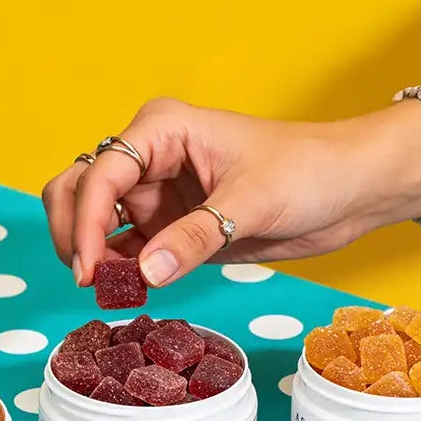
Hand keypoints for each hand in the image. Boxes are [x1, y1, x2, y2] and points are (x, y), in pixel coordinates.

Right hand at [42, 98, 420, 288]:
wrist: (349, 190)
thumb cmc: (310, 171)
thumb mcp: (253, 204)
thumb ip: (196, 238)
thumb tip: (144, 273)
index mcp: (164, 128)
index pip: (100, 171)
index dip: (84, 220)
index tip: (90, 267)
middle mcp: (150, 157)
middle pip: (75, 188)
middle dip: (71, 232)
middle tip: (87, 279)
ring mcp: (155, 193)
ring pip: (90, 220)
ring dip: (88, 254)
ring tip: (109, 290)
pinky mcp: (167, 228)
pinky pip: (121, 250)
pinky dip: (115, 272)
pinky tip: (129, 292)